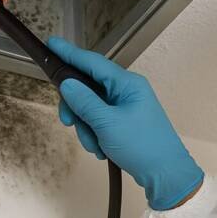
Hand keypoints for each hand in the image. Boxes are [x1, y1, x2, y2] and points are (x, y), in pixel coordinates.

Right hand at [47, 37, 203, 210]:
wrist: (165, 174)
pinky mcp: (123, 123)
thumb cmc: (142, 146)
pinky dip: (95, 136)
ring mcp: (125, 107)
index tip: (51, 43)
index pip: (93, 62)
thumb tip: (66, 83)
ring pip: (91, 109)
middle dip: (77, 108)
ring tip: (95, 146)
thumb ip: (84, 101)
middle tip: (68, 123)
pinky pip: (99, 122)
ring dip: (87, 128)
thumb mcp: (107, 124)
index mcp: (127, 83)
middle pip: (88, 88)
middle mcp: (126, 91)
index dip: (70, 54)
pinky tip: (101, 150)